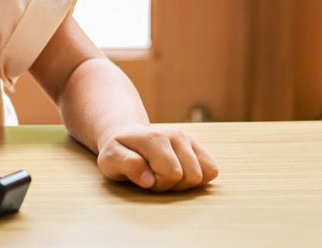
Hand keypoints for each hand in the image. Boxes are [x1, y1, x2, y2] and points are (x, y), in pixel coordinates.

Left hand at [97, 125, 218, 191]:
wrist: (127, 136)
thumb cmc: (118, 151)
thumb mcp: (110, 159)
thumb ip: (126, 165)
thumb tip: (149, 179)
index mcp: (155, 138)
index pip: (172, 174)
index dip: (158, 184)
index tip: (144, 177)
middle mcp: (176, 135)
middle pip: (191, 176)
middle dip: (172, 185)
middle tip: (155, 177)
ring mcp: (188, 140)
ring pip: (204, 175)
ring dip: (183, 182)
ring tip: (165, 175)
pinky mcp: (196, 146)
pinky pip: (212, 170)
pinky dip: (197, 178)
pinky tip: (179, 173)